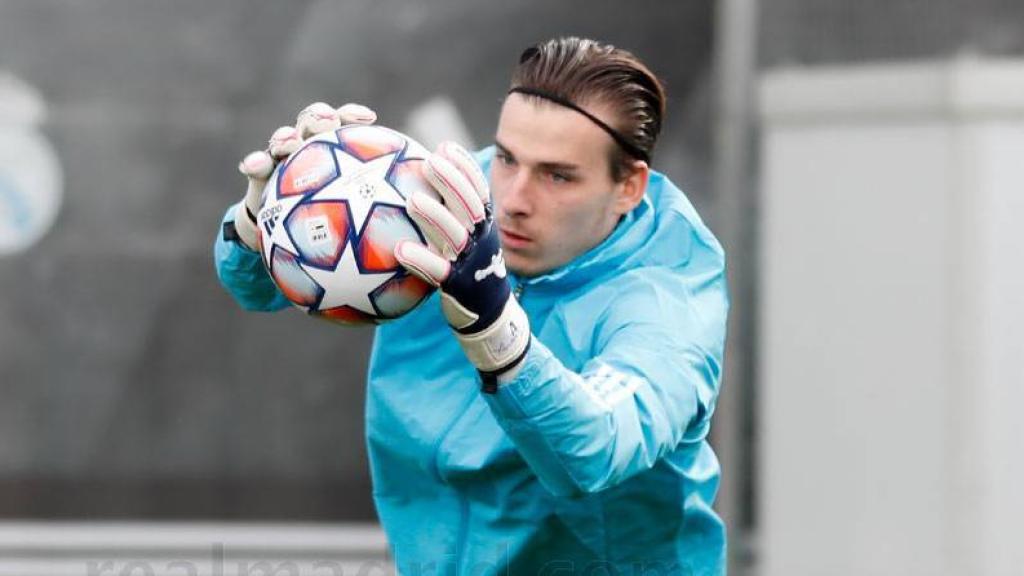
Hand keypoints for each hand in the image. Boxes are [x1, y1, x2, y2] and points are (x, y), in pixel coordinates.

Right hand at [232, 102, 377, 249]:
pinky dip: (254, 163)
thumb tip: (411, 209)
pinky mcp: (259, 172)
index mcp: (332, 150)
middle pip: (312, 121)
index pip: (343, 123)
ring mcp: (281, 157)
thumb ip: (376, 210)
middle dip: (319, 116)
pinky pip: (255, 166)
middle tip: (328, 120)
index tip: (368, 118)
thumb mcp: (355, 219)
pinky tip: (253, 166)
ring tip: (288, 140)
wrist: (287, 235)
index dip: (353, 115)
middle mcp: (307, 146)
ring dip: (285, 136)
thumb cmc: (331, 222)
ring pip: (282, 138)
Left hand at [394, 142, 530, 389]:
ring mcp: (472, 263)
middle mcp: (482, 241)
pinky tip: (401, 249)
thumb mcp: (466, 241)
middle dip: (452, 181)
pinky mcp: (459, 286)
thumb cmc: (469, 272)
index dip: (464, 167)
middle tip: (430, 161)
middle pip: (469, 205)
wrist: (489, 316)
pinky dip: (421, 259)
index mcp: (484, 226)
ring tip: (413, 200)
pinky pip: (438, 271)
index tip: (445, 146)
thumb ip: (449, 215)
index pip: (479, 190)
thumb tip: (417, 183)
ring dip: (435, 216)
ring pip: (456, 235)